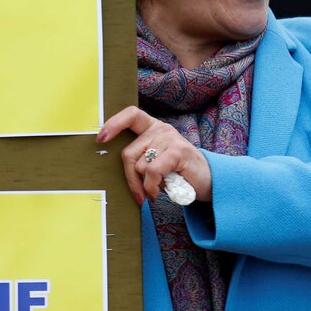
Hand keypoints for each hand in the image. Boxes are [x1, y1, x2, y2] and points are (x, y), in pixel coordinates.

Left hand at [97, 106, 212, 204]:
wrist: (209, 182)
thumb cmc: (178, 174)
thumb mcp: (156, 162)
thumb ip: (140, 159)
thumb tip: (116, 170)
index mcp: (152, 128)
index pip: (131, 115)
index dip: (114, 124)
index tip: (100, 138)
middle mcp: (160, 129)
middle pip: (128, 153)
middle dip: (130, 178)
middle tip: (139, 195)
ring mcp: (170, 138)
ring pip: (140, 166)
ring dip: (146, 185)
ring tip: (158, 189)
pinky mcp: (178, 151)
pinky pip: (152, 171)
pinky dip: (152, 187)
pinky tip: (159, 193)